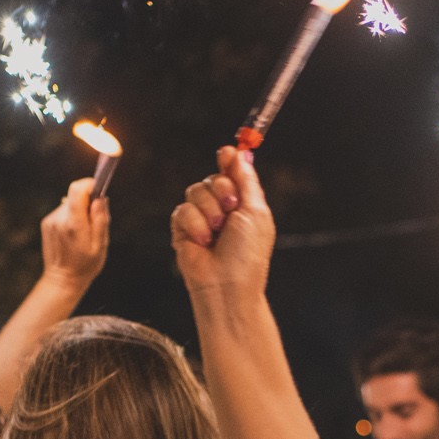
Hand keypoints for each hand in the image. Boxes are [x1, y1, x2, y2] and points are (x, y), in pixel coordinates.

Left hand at [39, 178, 109, 296]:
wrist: (62, 279)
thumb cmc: (86, 265)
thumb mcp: (100, 245)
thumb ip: (100, 219)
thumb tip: (100, 198)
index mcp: (74, 223)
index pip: (77, 189)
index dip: (89, 185)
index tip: (98, 190)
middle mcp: (59, 219)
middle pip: (75, 196)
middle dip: (88, 203)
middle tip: (95, 223)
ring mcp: (51, 220)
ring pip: (69, 204)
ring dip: (79, 212)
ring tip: (84, 234)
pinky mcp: (47, 223)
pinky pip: (63, 212)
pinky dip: (71, 218)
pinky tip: (73, 236)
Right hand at [172, 147, 275, 306]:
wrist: (227, 285)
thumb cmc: (247, 256)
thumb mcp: (256, 212)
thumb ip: (247, 180)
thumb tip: (242, 153)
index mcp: (243, 202)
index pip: (232, 170)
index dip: (228, 159)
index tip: (226, 154)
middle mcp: (222, 207)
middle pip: (213, 177)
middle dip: (222, 190)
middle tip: (230, 210)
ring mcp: (202, 217)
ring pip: (195, 190)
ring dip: (209, 211)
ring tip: (217, 233)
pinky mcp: (183, 229)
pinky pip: (182, 210)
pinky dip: (195, 225)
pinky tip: (203, 242)